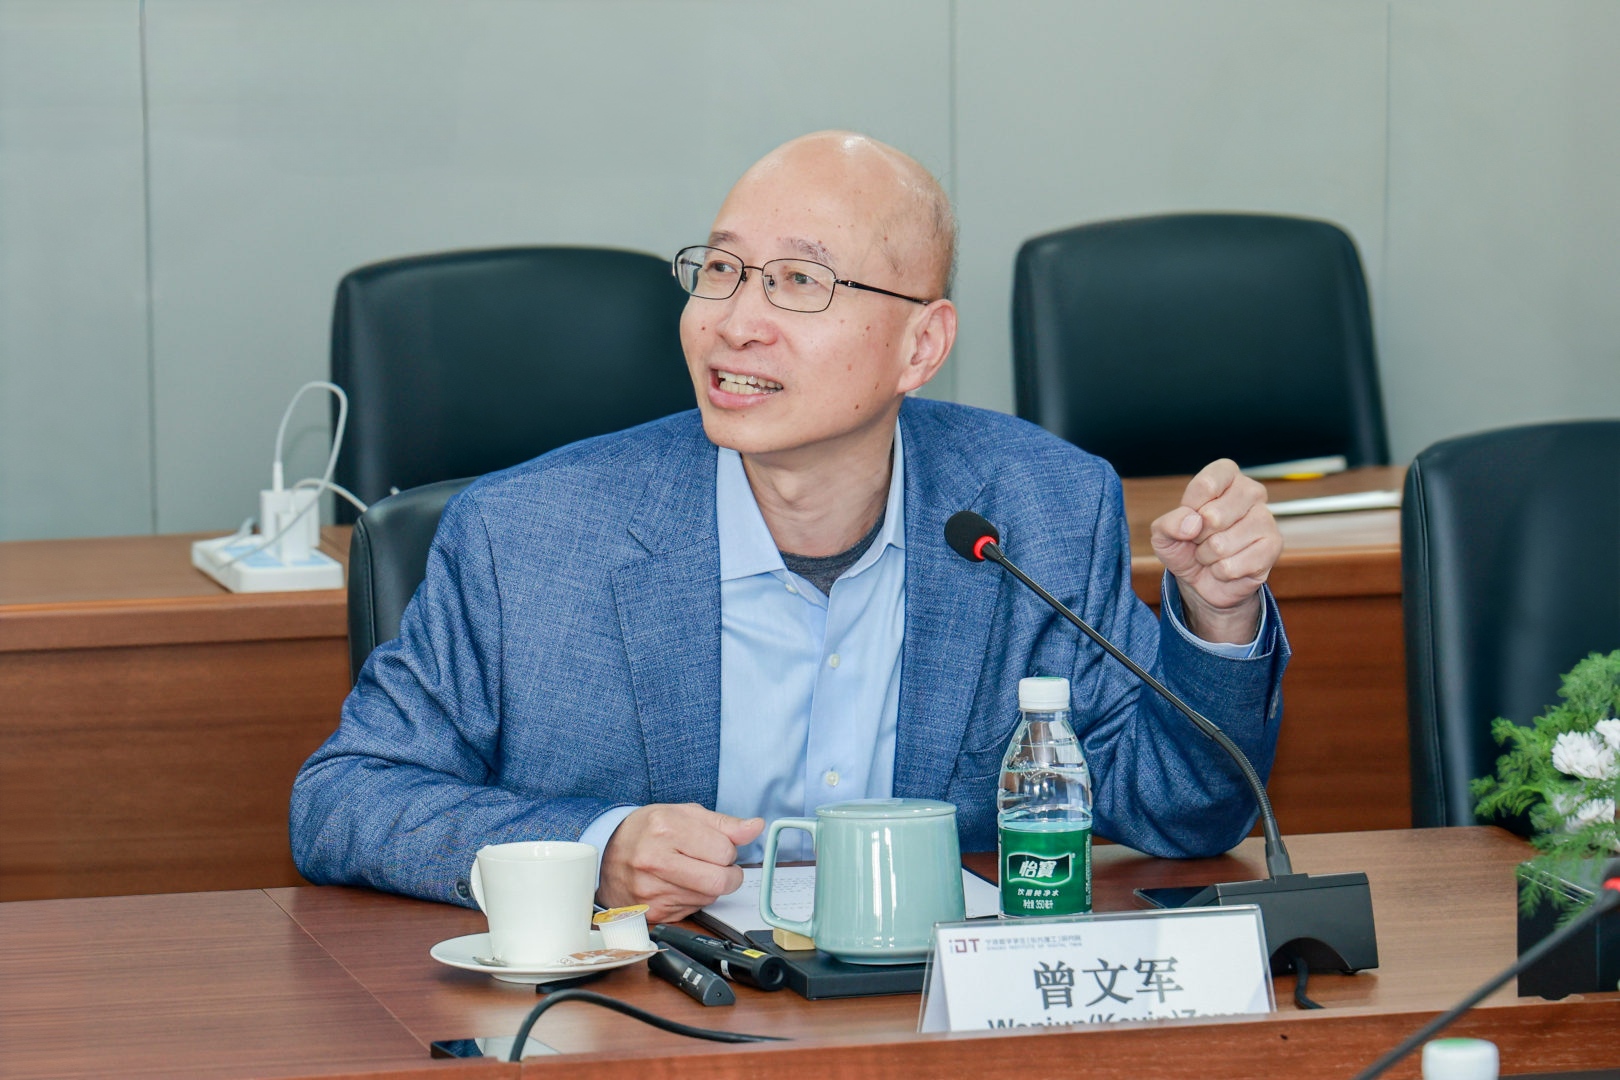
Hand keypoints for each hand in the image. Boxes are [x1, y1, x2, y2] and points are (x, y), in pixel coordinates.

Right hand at [597, 803, 763, 922]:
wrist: (608, 853)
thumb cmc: (648, 830)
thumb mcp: (684, 814)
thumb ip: (724, 824)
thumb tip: (755, 828)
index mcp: (666, 828)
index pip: (724, 851)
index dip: (728, 850)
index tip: (718, 847)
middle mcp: (655, 860)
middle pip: (719, 881)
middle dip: (728, 875)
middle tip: (718, 865)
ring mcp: (651, 890)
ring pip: (709, 898)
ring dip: (709, 887)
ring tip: (690, 871)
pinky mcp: (652, 912)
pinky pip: (693, 911)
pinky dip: (693, 899)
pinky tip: (678, 884)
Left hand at [1149, 459, 1281, 643]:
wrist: (1204, 578)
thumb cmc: (1186, 546)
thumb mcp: (1164, 533)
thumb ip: (1169, 523)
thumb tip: (1192, 524)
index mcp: (1226, 475)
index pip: (1206, 485)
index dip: (1190, 509)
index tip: (1190, 518)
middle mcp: (1251, 491)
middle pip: (1213, 516)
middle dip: (1197, 537)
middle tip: (1201, 539)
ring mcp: (1266, 518)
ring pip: (1221, 545)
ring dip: (1208, 557)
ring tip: (1213, 553)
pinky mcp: (1273, 546)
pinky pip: (1232, 566)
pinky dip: (1220, 572)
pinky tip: (1226, 566)